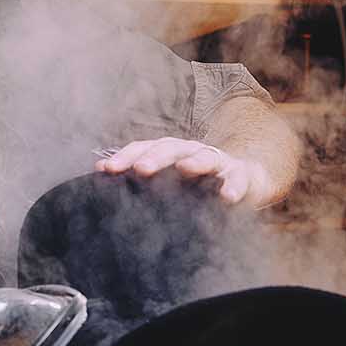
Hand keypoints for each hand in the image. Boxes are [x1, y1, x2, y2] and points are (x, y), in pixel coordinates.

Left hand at [95, 138, 267, 205]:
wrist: (244, 180)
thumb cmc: (198, 182)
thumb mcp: (168, 181)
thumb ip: (138, 180)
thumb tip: (100, 172)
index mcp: (169, 153)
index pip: (143, 149)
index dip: (124, 157)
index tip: (105, 170)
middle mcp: (190, 151)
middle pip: (171, 148)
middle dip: (155, 158)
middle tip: (141, 169)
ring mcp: (217, 161)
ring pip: (205, 156)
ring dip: (195, 162)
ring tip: (185, 169)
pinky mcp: (241, 175)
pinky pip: (237, 179)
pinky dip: (232, 187)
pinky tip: (227, 198)